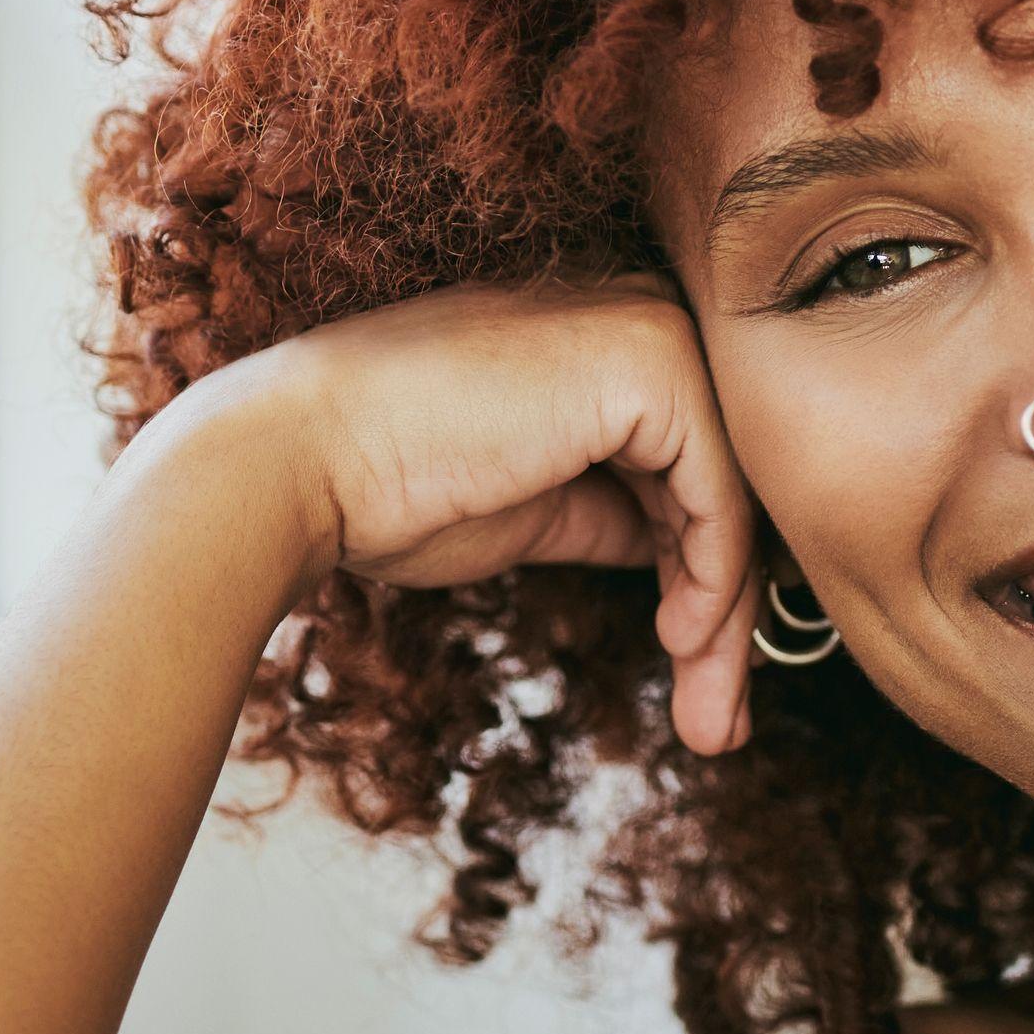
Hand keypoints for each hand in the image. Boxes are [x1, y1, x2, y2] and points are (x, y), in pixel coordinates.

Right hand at [146, 274, 768, 754]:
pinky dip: (715, 580)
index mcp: (602, 337)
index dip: (706, 577)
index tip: (701, 673)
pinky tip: (681, 641)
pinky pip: (721, 493)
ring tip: (708, 715)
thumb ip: (613, 510)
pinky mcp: (649, 362)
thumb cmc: (390, 487)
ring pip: (736, 495)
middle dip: (730, 612)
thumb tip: (681, 554)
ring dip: (727, 620)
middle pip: (726, 481)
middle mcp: (636, 313)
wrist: (297, 463)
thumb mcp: (534, 506)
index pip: (694, 466)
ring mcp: (648, 327)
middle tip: (719, 720)